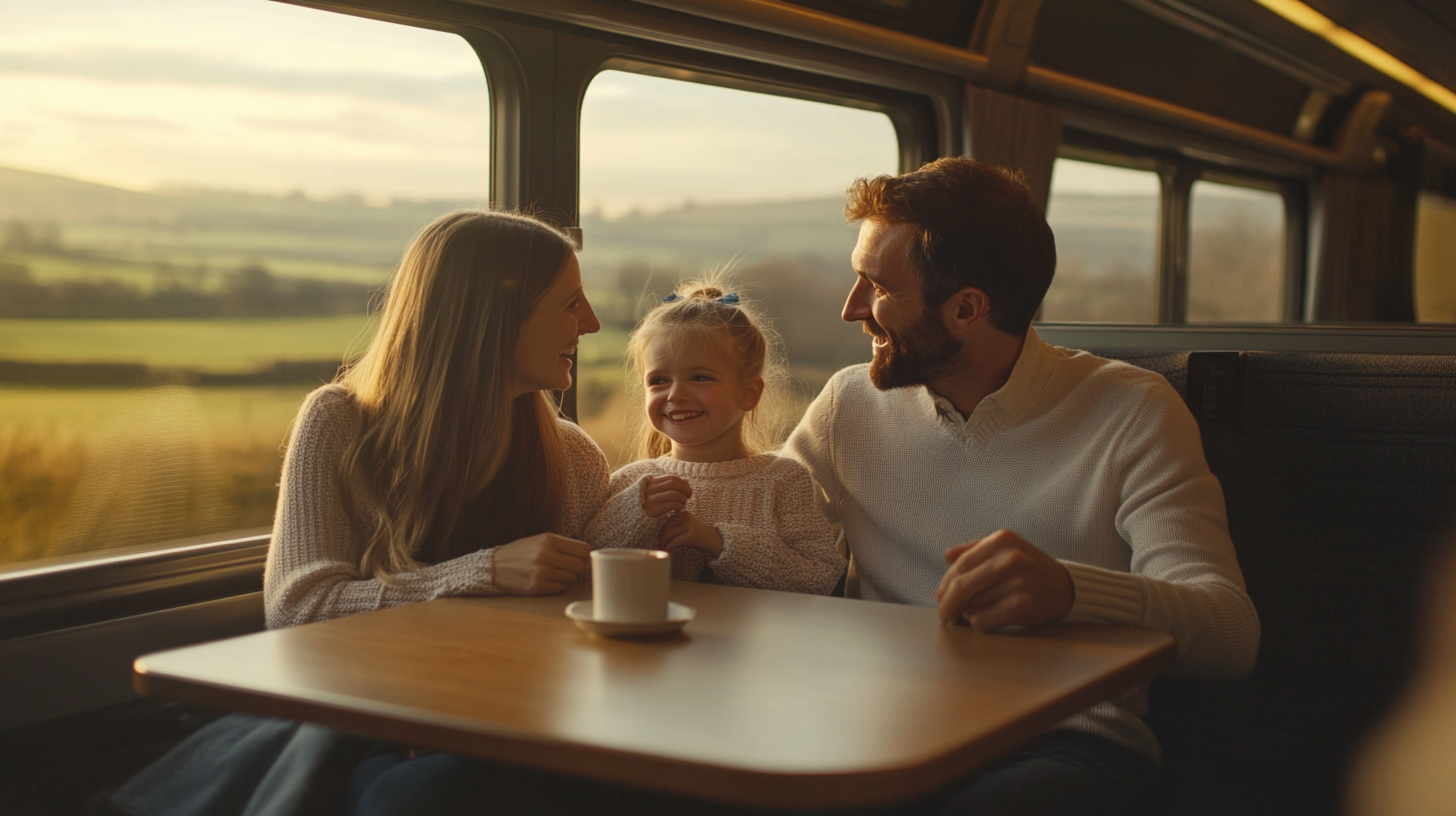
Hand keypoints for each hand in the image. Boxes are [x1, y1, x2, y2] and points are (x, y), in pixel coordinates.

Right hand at [491, 533, 590, 594]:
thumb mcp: (540, 540)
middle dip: (577, 568)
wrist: (494, 567)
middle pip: (580, 566)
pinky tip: (547, 580)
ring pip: (572, 579)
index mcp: (549, 540)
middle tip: (568, 568)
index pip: (584, 550)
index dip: (585, 555)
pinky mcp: (537, 587)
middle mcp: (547, 555)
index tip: (579, 558)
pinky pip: (561, 588)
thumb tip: (588, 555)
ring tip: (555, 573)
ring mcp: (542, 572)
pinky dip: (557, 585)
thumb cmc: (520, 552)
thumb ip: (562, 545)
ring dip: (567, 578)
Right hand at [641, 475, 691, 517]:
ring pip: (674, 494)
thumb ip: (668, 487)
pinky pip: (672, 505)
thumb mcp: (654, 494)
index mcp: (650, 483)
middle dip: (685, 489)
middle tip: (689, 496)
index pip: (671, 477)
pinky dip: (679, 507)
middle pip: (673, 484)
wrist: (630, 520)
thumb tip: (686, 481)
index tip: (688, 489)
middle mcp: (650, 489)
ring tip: (682, 505)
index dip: (682, 482)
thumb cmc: (646, 507)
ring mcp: (651, 500)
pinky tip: (677, 512)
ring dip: (683, 499)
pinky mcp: (653, 510)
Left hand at [656, 510, 723, 556]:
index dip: (662, 530)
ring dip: (664, 543)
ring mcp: (689, 526)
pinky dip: (669, 547)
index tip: (660, 538)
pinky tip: (668, 551)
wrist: (714, 541)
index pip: (667, 521)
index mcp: (684, 513)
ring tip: (663, 548)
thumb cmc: (699, 535)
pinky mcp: (690, 536)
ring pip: (669, 534)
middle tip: (660, 544)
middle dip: (661, 537)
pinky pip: (674, 542)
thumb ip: (677, 525)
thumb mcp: (688, 526)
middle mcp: (686, 517)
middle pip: (667, 527)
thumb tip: (660, 533)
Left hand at [933, 529, 1073, 630]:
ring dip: (968, 613)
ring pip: (971, 605)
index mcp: (1002, 540)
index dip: (945, 584)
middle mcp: (1010, 558)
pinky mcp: (1023, 605)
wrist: (1066, 588)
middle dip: (947, 603)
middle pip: (962, 586)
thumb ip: (975, 549)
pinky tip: (989, 619)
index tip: (939, 597)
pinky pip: (983, 620)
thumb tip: (947, 556)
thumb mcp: (1006, 549)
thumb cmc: (1029, 569)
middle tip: (943, 614)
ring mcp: (1018, 581)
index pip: (961, 565)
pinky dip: (979, 623)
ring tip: (978, 611)